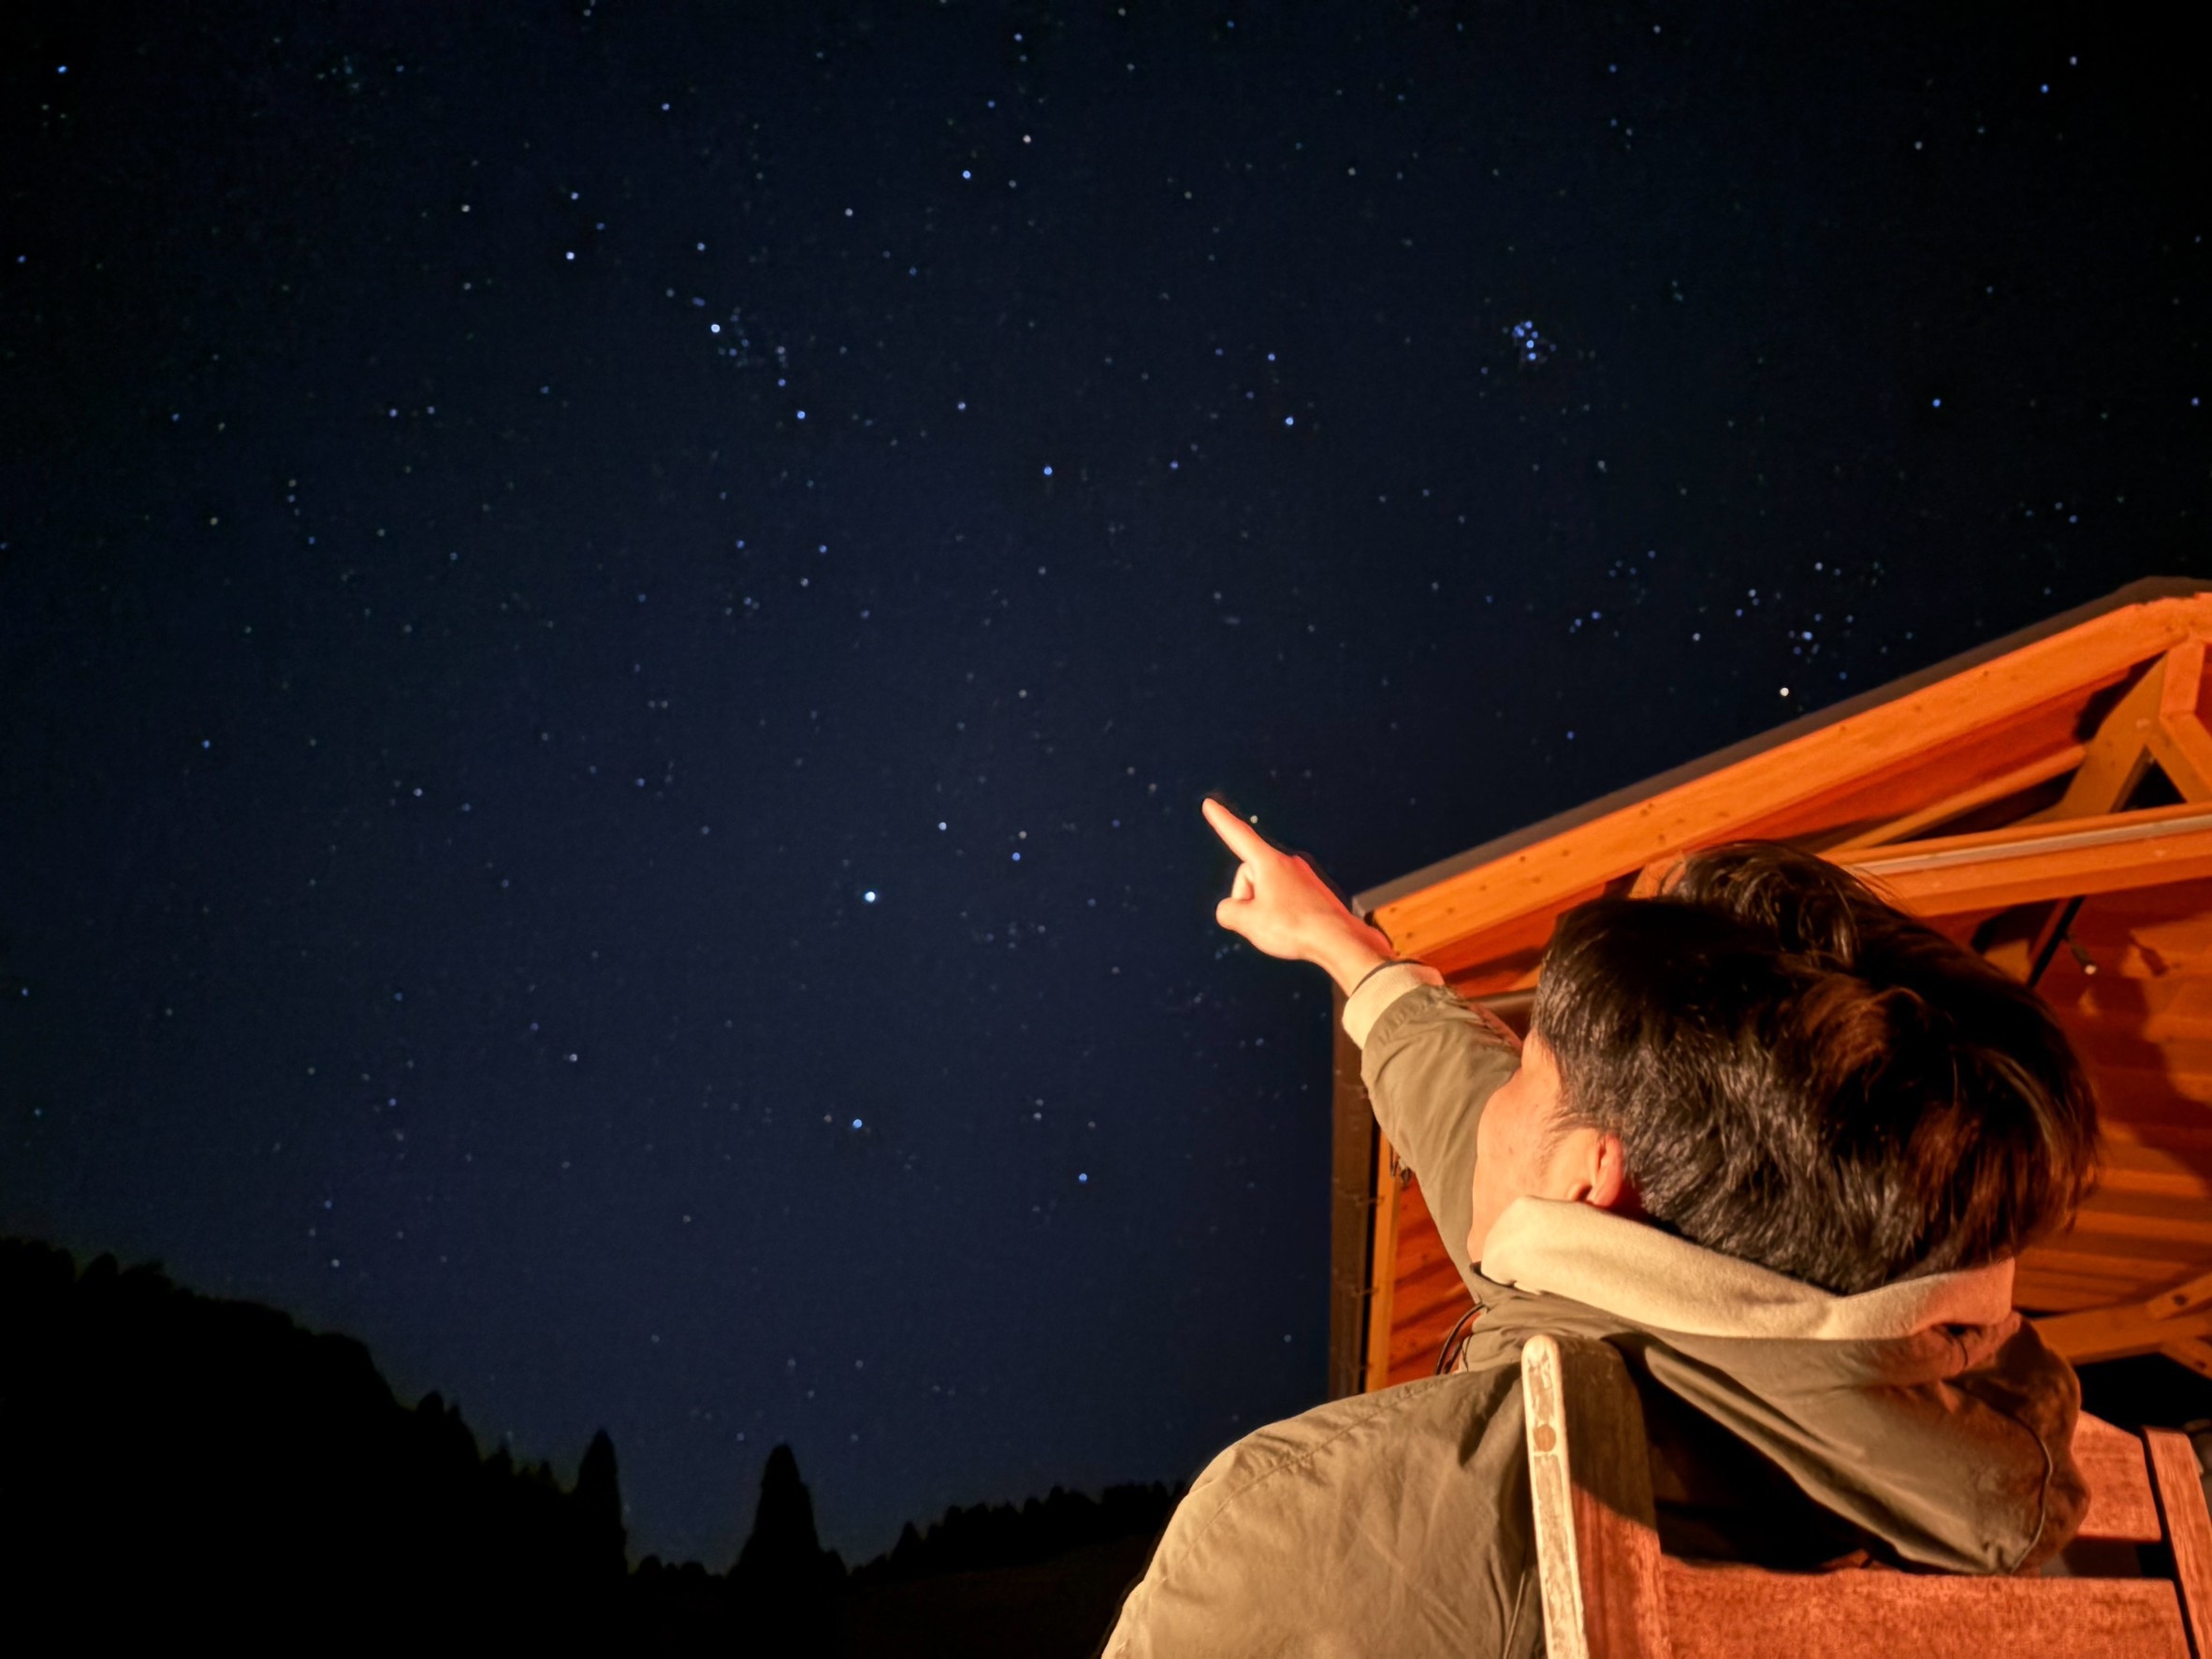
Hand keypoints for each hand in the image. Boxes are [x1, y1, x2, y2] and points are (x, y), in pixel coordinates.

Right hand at [1202, 796, 1396, 992]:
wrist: (1339, 941)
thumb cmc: (1294, 928)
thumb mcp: (1247, 922)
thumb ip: (1227, 911)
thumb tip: (1231, 910)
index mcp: (1269, 862)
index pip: (1238, 835)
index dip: (1221, 821)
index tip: (1209, 804)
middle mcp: (1287, 863)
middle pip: (1248, 877)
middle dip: (1246, 899)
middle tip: (1262, 922)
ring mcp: (1302, 877)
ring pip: (1265, 891)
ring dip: (1264, 910)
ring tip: (1283, 929)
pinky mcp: (1312, 892)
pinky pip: (1283, 900)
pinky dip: (1282, 916)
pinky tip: (1294, 930)